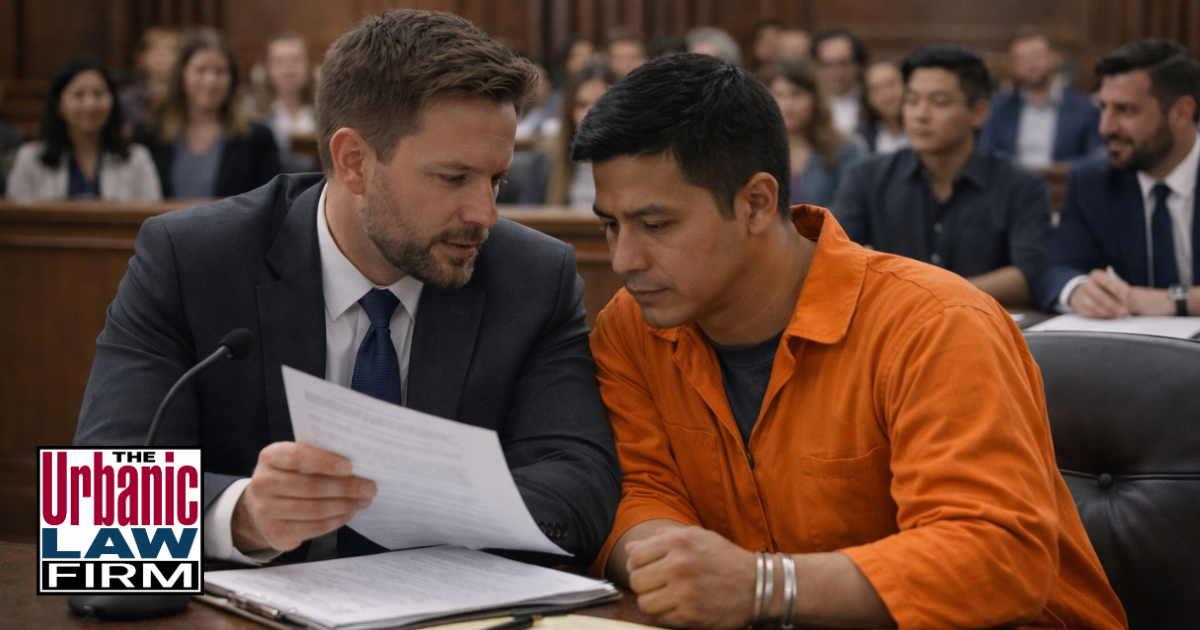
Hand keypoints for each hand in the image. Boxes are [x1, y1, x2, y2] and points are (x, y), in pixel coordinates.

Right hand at [232, 441, 375, 552]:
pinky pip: (314, 528)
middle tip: (369, 487)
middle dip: (345, 487)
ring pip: (315, 509)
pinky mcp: (276, 533)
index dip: (324, 461)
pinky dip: (336, 521)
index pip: (297, 456)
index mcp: (269, 458)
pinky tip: (349, 513)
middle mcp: (263, 483)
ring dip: (345, 505)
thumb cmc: (288, 477)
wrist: (260, 507)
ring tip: (364, 501)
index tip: (349, 467)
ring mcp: (266, 511)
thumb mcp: (293, 462)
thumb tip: (357, 465)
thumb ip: (317, 458)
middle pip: (310, 486)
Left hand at [625, 526, 756, 629]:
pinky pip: (660, 618)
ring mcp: (684, 591)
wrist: (758, 585)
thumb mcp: (698, 535)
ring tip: (667, 596)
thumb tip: (632, 548)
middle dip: (643, 583)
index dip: (637, 564)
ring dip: (653, 601)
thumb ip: (664, 537)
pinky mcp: (690, 615)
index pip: (634, 555)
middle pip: (635, 580)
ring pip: (644, 602)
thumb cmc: (724, 559)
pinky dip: (667, 614)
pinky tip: (680, 606)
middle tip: (656, 584)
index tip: (647, 568)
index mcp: (679, 541)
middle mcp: (679, 564)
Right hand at [1069, 269, 1130, 318]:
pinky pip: (1090, 313)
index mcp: (1096, 276)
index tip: (1128, 296)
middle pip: (1099, 296)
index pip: (1107, 281)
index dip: (1118, 289)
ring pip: (1094, 306)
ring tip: (1118, 314)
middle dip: (1113, 304)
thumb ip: (1120, 289)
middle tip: (1124, 310)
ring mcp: (1080, 296)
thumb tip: (1127, 297)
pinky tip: (1110, 315)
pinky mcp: (1079, 307)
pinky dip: (1101, 316)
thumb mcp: (1112, 284)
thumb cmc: (1105, 288)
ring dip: (1108, 311)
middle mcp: (1085, 284)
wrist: (1086, 291)